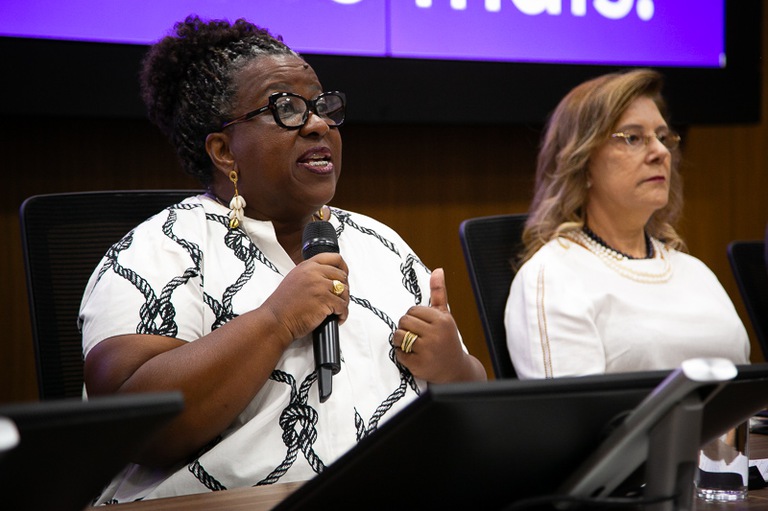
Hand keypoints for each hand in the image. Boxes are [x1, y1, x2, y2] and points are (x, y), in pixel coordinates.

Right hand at [262, 253, 349, 344]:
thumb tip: (328, 279)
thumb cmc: (282, 306)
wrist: (275, 321)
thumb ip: (311, 275)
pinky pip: (343, 306)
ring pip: (345, 291)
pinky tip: (337, 317)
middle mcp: (314, 273)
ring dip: (344, 302)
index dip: (343, 268)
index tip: (345, 276)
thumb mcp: (295, 280)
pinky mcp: (324, 300)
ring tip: (337, 310)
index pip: (334, 258)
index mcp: (307, 266)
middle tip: (340, 299)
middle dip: (344, 289)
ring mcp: (320, 285)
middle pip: (342, 276)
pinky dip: (342, 314)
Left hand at [394, 268, 483, 382]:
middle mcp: (436, 334)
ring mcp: (428, 350)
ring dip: (401, 341)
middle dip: (406, 328)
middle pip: (404, 321)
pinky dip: (402, 355)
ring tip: (413, 345)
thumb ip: (439, 293)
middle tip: (417, 336)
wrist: (455, 369)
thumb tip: (438, 270)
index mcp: (442, 320)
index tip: (422, 326)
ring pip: (398, 336)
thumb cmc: (447, 339)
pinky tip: (414, 357)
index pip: (412, 310)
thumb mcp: (445, 315)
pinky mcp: (419, 365)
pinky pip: (399, 354)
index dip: (413, 318)